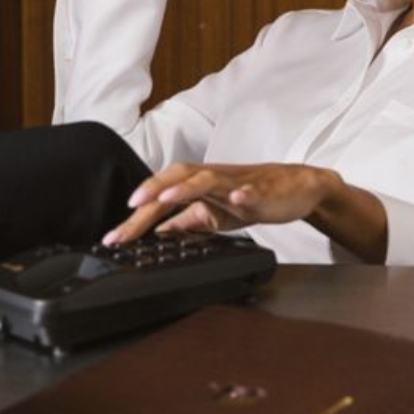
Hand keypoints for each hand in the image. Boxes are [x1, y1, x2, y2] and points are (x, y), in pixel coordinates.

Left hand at [102, 161, 336, 245]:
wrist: (297, 188)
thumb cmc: (255, 197)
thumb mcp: (215, 214)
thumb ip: (187, 221)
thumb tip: (160, 232)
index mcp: (200, 185)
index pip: (163, 196)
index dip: (138, 214)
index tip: (116, 236)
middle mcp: (214, 178)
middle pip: (178, 176)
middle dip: (152, 191)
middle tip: (130, 207)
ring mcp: (238, 182)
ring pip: (207, 178)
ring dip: (184, 187)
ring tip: (164, 199)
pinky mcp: (262, 190)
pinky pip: (250, 190)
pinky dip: (242, 194)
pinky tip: (234, 199)